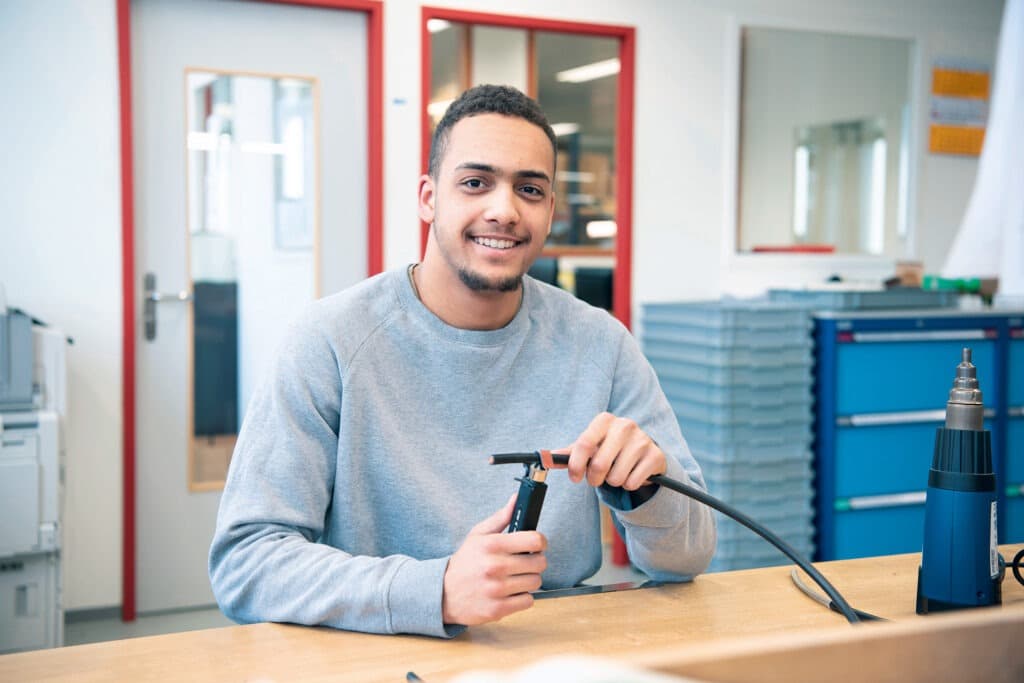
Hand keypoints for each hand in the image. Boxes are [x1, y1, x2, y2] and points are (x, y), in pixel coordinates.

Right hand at [442, 494, 547, 625]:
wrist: (443, 594)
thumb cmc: (465, 562)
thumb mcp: (478, 535)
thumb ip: (501, 517)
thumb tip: (517, 499)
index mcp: (492, 545)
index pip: (535, 540)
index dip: (540, 542)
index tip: (537, 544)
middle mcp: (495, 567)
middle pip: (540, 563)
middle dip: (536, 561)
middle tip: (525, 562)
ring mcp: (497, 590)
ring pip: (536, 582)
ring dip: (529, 579)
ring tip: (516, 577)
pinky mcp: (498, 609)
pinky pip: (528, 601)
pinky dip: (522, 597)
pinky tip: (511, 592)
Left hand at [559, 412, 666, 489]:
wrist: (642, 452)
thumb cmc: (609, 449)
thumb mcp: (590, 447)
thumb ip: (569, 453)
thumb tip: (546, 458)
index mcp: (604, 420)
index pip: (583, 444)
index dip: (575, 465)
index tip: (574, 477)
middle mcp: (625, 425)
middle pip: (599, 464)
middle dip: (594, 478)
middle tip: (596, 479)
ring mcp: (642, 440)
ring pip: (616, 476)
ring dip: (613, 482)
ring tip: (616, 472)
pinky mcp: (655, 456)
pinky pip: (632, 482)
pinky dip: (629, 485)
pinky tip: (631, 474)